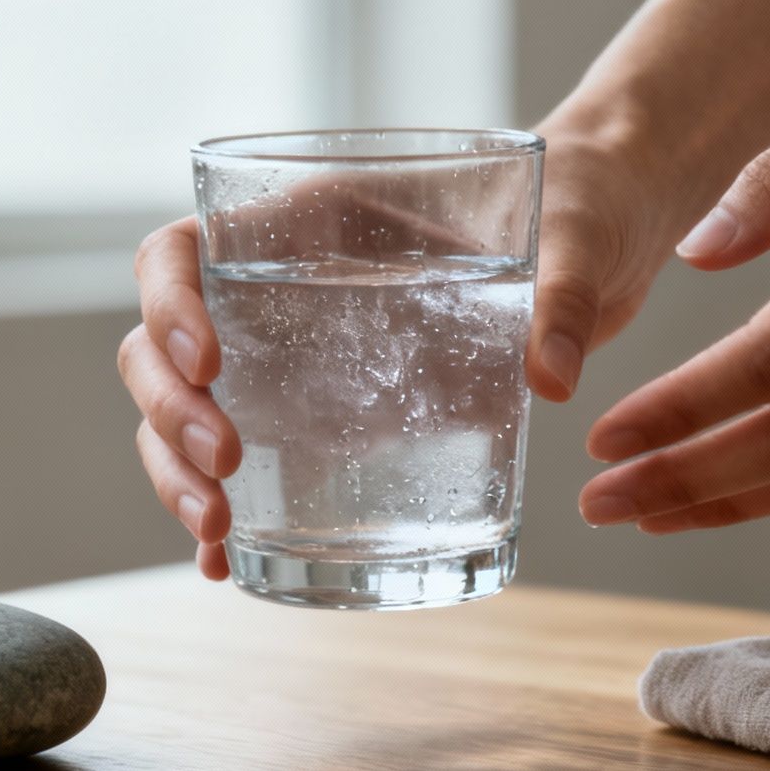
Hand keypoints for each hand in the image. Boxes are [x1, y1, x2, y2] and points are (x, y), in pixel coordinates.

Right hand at [121, 123, 703, 578]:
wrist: (607, 241)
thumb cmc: (581, 206)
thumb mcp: (574, 238)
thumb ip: (562, 296)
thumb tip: (551, 376)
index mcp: (312, 219)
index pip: (183, 251)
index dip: (170, 304)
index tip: (209, 363)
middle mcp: (281, 286)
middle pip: (162, 345)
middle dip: (170, 411)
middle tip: (223, 465)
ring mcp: (297, 354)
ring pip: (188, 410)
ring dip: (177, 472)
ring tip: (214, 534)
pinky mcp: (333, 411)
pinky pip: (250, 461)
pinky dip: (226, 510)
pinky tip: (222, 564)